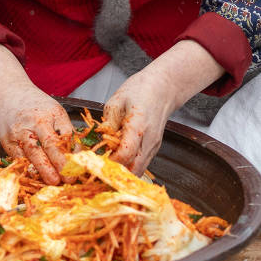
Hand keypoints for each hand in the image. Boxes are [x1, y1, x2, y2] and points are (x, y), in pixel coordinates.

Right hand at [0, 44, 72, 182]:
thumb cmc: (36, 107)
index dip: (74, 153)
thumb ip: (65, 132)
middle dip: (60, 163)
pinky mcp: (7, 140)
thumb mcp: (54, 112)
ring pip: (33, 152)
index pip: (67, 134)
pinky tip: (36, 176)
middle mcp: (36, 121)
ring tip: (53, 181)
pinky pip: (18, 157)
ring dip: (44, 169)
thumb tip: (77, 157)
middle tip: (69, 179)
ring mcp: (20, 130)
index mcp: (53, 113)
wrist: (6, 94)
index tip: (79, 168)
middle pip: (50, 143)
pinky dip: (28, 168)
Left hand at [100, 40, 222, 171]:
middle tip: (101, 167)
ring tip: (109, 162)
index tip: (97, 160)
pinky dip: (129, 166)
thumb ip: (108, 125)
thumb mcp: (116, 102)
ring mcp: (154, 146)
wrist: (164, 88)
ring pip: (138, 171)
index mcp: (139, 125)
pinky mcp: (154, 148)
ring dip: (123, 171)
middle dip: (116, 172)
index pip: (125, 155)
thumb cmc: (140, 90)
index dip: (109, 161)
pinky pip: (141, 164)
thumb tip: (99, 143)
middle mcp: (149, 139)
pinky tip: (118, 158)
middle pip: (134, 170)